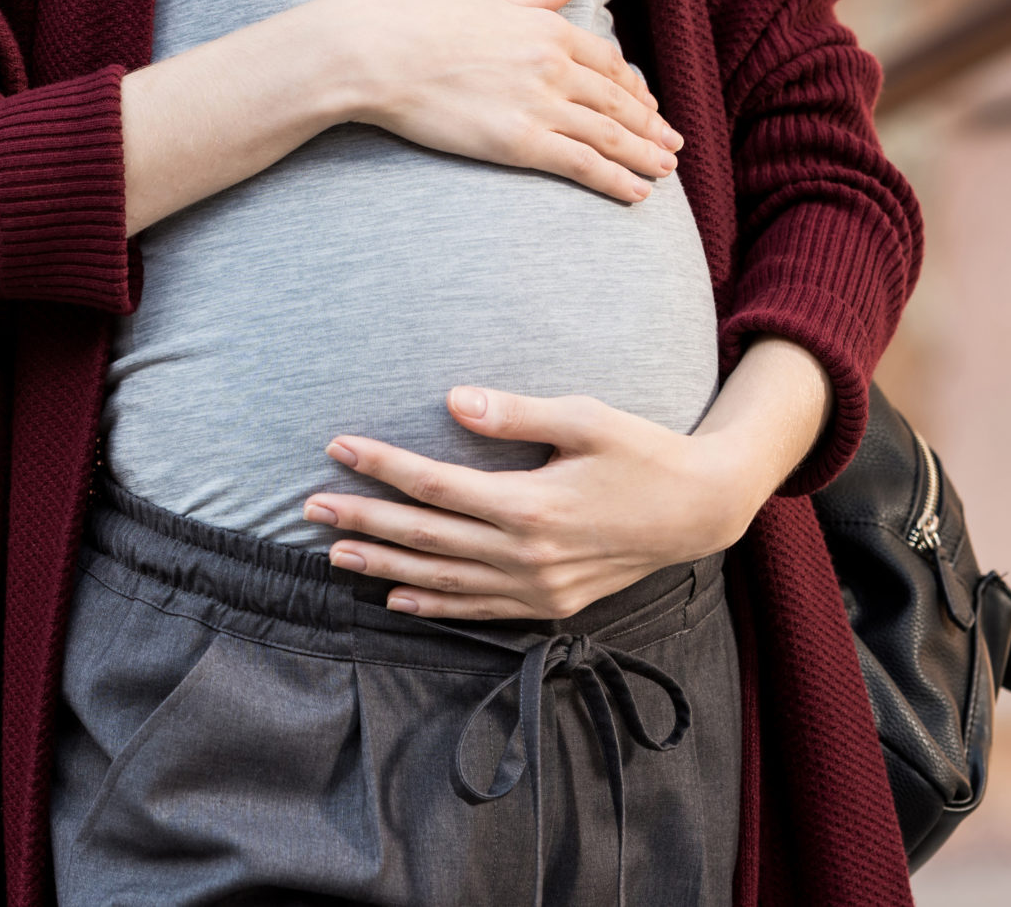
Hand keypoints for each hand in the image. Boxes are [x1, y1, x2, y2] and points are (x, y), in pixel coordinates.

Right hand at [120, 0, 679, 234]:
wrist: (376, 53)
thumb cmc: (418, 19)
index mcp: (547, 26)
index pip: (608, 61)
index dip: (634, 88)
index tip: (648, 105)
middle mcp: (553, 63)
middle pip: (619, 100)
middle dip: (651, 126)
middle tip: (673, 144)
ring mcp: (539, 103)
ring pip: (610, 135)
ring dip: (645, 156)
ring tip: (666, 171)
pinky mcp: (519, 142)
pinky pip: (583, 164)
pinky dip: (617, 180)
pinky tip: (638, 193)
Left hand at [304, 342, 833, 620]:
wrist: (701, 510)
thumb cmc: (643, 451)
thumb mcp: (586, 417)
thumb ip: (516, 413)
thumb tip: (452, 401)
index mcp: (530, 505)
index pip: (434, 485)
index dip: (381, 466)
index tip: (337, 448)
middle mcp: (527, 555)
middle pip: (426, 537)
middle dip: (364, 521)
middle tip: (309, 508)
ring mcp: (538, 587)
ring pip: (442, 580)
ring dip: (385, 567)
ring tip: (334, 554)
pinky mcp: (551, 604)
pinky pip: (478, 609)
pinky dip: (433, 604)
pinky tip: (396, 597)